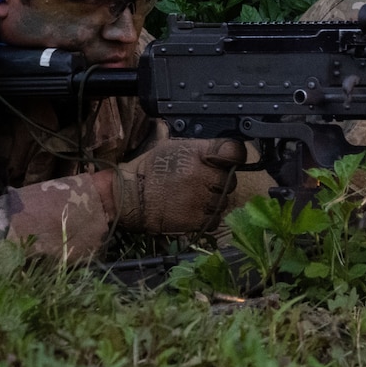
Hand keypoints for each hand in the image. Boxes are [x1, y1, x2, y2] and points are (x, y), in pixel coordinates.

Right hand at [108, 129, 245, 234]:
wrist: (131, 196)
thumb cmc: (151, 169)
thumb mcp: (173, 146)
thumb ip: (200, 149)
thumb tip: (222, 149)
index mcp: (198, 153)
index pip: (234, 151)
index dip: (234, 156)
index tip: (228, 160)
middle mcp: (202, 175)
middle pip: (231, 180)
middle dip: (220, 182)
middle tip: (205, 184)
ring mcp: (200, 198)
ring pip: (223, 201)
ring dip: (214, 201)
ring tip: (196, 199)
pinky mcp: (195, 219)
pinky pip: (214, 220)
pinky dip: (207, 218)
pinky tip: (195, 211)